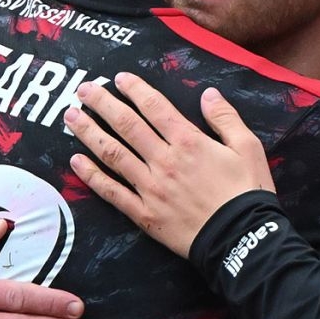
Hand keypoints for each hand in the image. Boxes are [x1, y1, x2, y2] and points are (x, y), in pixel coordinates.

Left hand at [65, 74, 272, 257]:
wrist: (241, 239)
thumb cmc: (248, 192)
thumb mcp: (248, 147)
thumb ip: (225, 118)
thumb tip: (208, 94)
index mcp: (188, 141)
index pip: (154, 107)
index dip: (134, 89)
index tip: (117, 78)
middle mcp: (164, 160)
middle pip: (126, 125)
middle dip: (102, 104)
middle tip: (83, 89)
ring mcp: (150, 187)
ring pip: (112, 154)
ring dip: (89, 133)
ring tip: (71, 117)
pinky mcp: (144, 213)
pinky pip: (112, 192)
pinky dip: (91, 176)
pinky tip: (75, 162)